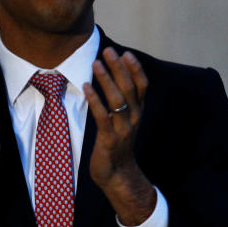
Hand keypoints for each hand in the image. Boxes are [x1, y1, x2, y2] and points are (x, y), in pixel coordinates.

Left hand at [82, 48, 156, 225]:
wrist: (118, 174)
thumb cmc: (117, 144)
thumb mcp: (124, 121)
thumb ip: (122, 102)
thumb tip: (114, 78)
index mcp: (138, 112)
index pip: (142, 86)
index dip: (135, 69)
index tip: (125, 53)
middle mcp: (134, 118)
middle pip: (129, 88)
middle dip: (119, 68)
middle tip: (108, 51)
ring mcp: (123, 129)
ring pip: (118, 100)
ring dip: (106, 80)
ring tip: (96, 64)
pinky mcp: (109, 139)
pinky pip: (102, 116)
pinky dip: (95, 100)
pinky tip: (86, 87)